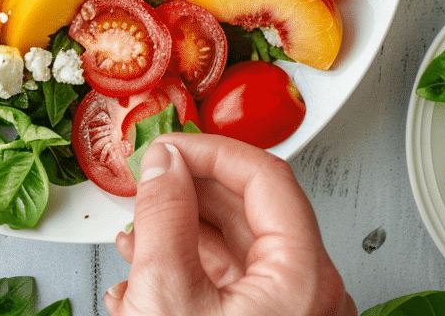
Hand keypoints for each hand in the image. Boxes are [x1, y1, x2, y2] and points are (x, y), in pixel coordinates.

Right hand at [106, 134, 355, 315]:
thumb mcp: (167, 295)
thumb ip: (164, 217)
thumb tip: (163, 164)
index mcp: (304, 280)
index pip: (265, 176)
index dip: (209, 150)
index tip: (167, 147)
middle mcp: (310, 297)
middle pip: (249, 209)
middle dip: (187, 191)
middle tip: (148, 177)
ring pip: (235, 249)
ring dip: (177, 232)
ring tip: (134, 232)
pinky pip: (230, 287)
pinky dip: (185, 272)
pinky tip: (141, 278)